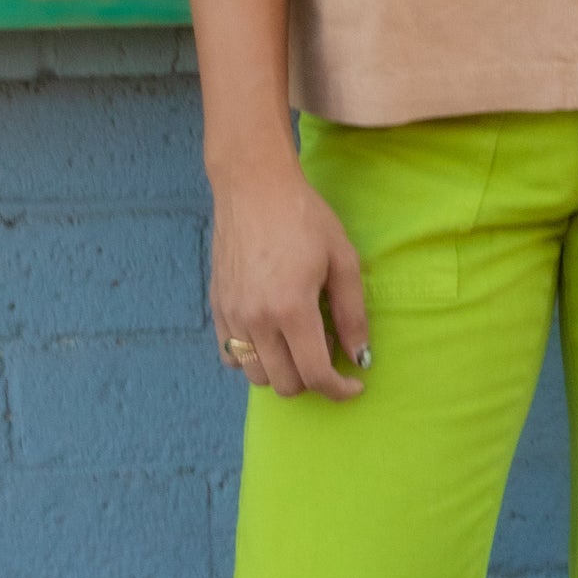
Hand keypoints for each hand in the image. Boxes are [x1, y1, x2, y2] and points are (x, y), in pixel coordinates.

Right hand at [209, 163, 370, 399]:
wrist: (253, 187)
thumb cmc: (304, 218)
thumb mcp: (343, 260)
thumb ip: (353, 315)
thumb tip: (361, 357)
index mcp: (291, 309)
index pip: (315, 375)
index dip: (339, 390)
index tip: (354, 385)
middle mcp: (256, 320)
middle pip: (285, 384)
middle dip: (313, 379)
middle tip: (327, 344)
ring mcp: (232, 316)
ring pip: (257, 376)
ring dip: (283, 370)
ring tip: (299, 337)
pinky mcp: (217, 307)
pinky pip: (231, 355)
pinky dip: (254, 357)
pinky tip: (271, 333)